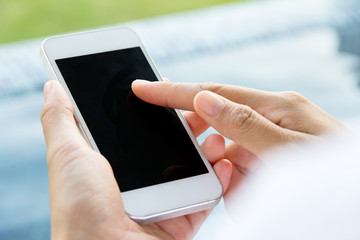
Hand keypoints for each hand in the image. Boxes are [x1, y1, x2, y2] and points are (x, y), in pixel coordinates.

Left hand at [40, 80, 231, 239]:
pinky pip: (207, 196)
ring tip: (216, 132)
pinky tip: (224, 162)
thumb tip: (53, 87)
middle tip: (201, 106)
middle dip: (188, 124)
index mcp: (114, 164)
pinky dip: (220, 179)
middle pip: (170, 145)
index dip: (155, 108)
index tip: (168, 89)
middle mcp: (139, 182)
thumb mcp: (66, 154)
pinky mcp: (181, 219)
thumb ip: (60, 119)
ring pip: (194, 167)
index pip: (139, 129)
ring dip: (209, 148)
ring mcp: (162, 200)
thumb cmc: (79, 207)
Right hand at [131, 80, 345, 201]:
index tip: (143, 89)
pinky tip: (246, 189)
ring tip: (239, 183)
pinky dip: (234, 180)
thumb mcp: (288, 151)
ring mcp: (269, 139)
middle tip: (198, 154)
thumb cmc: (333, 174)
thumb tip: (204, 100)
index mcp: (275, 107)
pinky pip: (238, 166)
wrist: (354, 202)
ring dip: (221, 166)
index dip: (173, 92)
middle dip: (200, 139)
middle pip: (216, 119)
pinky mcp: (268, 159)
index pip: (212, 93)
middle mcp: (270, 117)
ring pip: (225, 149)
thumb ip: (245, 125)